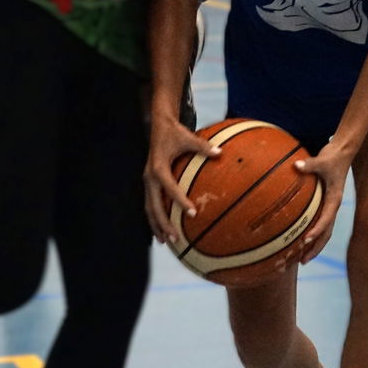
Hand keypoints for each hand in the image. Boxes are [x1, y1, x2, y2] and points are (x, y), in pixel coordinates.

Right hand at [143, 112, 221, 244]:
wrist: (158, 126)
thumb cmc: (175, 133)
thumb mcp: (189, 137)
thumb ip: (203, 146)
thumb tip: (220, 153)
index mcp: (158, 167)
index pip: (169, 188)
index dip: (180, 201)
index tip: (192, 212)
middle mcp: (149, 177)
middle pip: (154, 205)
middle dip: (163, 223)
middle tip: (175, 237)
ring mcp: (147, 181)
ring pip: (149, 208)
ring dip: (156, 225)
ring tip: (165, 241)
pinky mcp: (149, 183)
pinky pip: (150, 204)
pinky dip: (155, 217)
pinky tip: (162, 229)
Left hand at [294, 139, 355, 262]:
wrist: (341, 153)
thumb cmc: (332, 157)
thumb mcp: (322, 160)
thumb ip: (310, 164)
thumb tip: (296, 165)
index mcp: (334, 200)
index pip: (326, 219)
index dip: (316, 230)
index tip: (305, 240)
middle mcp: (332, 207)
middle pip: (325, 233)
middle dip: (315, 248)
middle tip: (302, 261)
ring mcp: (328, 208)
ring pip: (322, 232)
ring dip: (313, 246)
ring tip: (299, 260)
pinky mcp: (323, 205)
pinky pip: (317, 224)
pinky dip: (310, 235)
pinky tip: (298, 242)